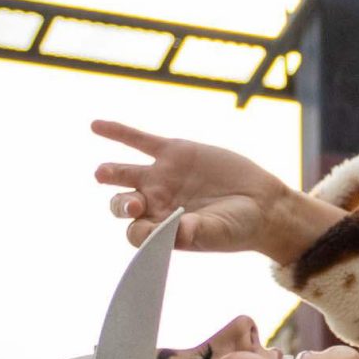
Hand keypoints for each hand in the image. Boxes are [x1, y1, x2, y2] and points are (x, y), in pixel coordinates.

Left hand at [92, 120, 324, 259]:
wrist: (262, 203)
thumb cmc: (238, 227)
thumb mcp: (217, 233)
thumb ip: (192, 233)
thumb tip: (173, 232)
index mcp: (161, 230)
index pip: (136, 233)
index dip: (138, 232)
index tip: (150, 230)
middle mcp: (155, 204)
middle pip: (123, 204)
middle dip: (123, 205)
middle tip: (135, 203)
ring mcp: (161, 178)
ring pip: (125, 174)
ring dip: (110, 173)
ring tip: (100, 173)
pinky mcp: (173, 153)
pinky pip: (139, 141)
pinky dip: (118, 132)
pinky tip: (96, 125)